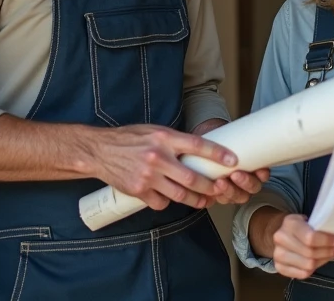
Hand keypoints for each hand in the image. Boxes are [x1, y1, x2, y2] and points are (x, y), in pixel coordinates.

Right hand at [88, 124, 237, 210]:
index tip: (233, 160)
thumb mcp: (154, 131)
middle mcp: (158, 157)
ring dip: (194, 200)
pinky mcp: (139, 191)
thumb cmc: (129, 139)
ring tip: (202, 200)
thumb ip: (174, 141)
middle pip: (192, 177)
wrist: (100, 151)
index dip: (217, 154)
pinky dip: (167, 202)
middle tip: (219, 189)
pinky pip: (161, 202)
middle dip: (210, 186)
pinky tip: (168, 197)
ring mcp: (148, 176)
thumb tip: (198, 150)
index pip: (197, 145)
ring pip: (180, 194)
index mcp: (164, 138)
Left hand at [190, 118, 269, 205]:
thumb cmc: (223, 138)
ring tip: (220, 182)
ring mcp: (233, 189)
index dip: (261, 175)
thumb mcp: (235, 134)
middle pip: (251, 189)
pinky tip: (211, 190)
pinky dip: (216, 196)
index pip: (263, 176)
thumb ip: (244, 134)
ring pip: (237, 196)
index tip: (258, 169)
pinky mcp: (218, 194)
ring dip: (229, 191)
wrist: (205, 142)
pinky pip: (219, 199)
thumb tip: (255, 125)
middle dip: (244, 183)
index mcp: (255, 168)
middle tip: (235, 174)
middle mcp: (246, 181)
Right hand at [271, 213, 333, 278]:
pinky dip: (313, 270)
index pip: (310, 237)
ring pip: (307, 265)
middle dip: (328, 252)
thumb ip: (319, 228)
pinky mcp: (279, 267)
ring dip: (322, 261)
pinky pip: (302, 274)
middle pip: (310, 253)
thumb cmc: (300, 226)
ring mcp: (278, 254)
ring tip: (329, 256)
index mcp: (289, 223)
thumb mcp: (308, 220)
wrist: (281, 233)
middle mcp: (281, 239)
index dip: (326, 241)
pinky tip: (318, 262)